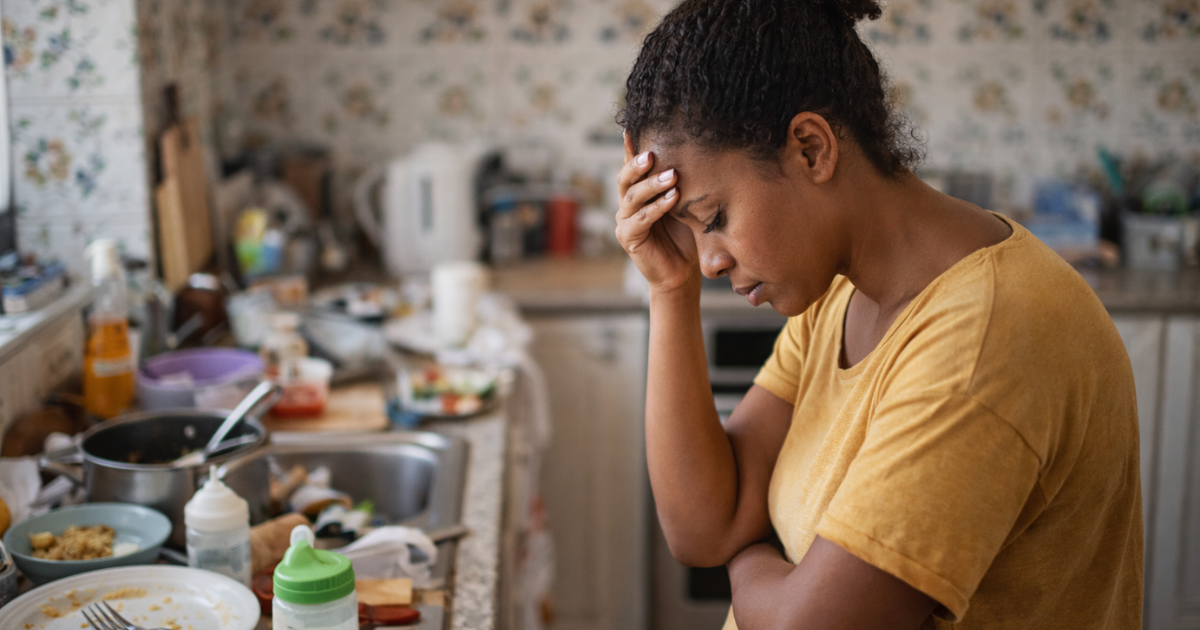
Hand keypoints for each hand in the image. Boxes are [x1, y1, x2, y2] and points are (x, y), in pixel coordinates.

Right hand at [614, 133, 699, 295]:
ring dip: (653, 184)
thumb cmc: (685, 233)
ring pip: (633, 196)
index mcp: (638, 192)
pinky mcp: (628, 237)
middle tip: (653, 153)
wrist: (682, 271)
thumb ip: (678, 182)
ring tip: (673, 176)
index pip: (632, 166)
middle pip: (625, 178)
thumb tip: (692, 149)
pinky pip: (641, 219)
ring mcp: (624, 220)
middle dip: (638, 164)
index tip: (633, 127)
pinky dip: (657, 207)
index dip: (630, 147)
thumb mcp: (684, 202)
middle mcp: (627, 203)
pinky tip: (674, 197)